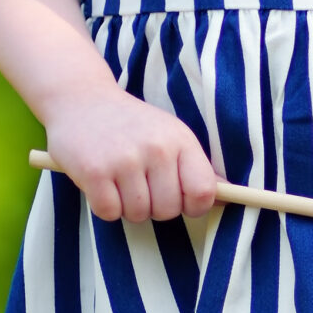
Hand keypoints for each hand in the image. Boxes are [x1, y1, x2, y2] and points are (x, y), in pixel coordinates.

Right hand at [44, 88, 218, 223]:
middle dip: (154, 207)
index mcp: (181, 140)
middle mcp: (156, 148)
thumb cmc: (132, 125)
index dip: (192, 206)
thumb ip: (198, 168)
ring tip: (119, 181)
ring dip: (127, 207)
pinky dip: (104, 206)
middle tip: (139, 185)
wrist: (81, 98)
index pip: (203, 192)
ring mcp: (124, 159)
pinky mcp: (94, 171)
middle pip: (168, 211)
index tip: (178, 198)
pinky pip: (109, 212)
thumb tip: (232, 197)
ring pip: (138, 214)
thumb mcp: (171, 136)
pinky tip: (101, 183)